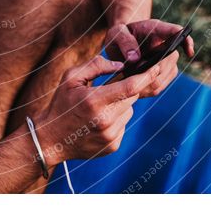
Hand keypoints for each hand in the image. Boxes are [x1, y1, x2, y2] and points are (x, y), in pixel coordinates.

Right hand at [34, 55, 163, 165]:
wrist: (51, 139)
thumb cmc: (60, 104)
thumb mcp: (71, 78)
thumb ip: (96, 66)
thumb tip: (120, 65)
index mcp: (95, 101)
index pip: (130, 87)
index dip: (148, 75)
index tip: (159, 66)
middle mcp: (105, 120)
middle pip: (132, 97)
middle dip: (128, 89)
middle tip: (111, 87)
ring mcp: (110, 136)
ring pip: (129, 111)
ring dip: (121, 105)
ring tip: (99, 108)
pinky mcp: (113, 146)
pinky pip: (124, 125)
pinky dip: (116, 119)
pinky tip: (98, 121)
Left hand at [102, 19, 194, 98]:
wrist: (120, 44)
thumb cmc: (120, 34)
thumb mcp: (117, 32)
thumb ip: (124, 41)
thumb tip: (134, 59)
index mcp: (157, 29)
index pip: (176, 31)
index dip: (186, 41)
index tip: (189, 52)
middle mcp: (166, 46)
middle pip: (170, 59)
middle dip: (152, 68)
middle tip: (133, 70)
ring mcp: (167, 62)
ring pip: (163, 76)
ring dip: (147, 80)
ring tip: (130, 79)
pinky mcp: (162, 76)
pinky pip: (157, 87)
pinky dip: (145, 89)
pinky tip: (133, 86)